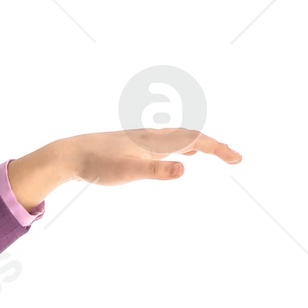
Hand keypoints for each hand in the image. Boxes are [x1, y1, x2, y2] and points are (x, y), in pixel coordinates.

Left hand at [6, 127, 240, 207]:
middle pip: (193, 136)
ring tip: (217, 153)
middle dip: (216, 147)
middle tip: (235, 159)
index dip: (218, 148)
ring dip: (202, 145)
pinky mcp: (136, 147)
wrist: (70, 154)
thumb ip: (155, 171)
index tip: (237, 159)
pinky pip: (168, 144)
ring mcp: (145, 141)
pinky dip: (184, 147)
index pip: (196, 140)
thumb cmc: (96, 165)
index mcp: (156, 140)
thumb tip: (184, 168)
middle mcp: (153, 136)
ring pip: (181, 138)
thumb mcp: (126, 172)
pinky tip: (183, 155)